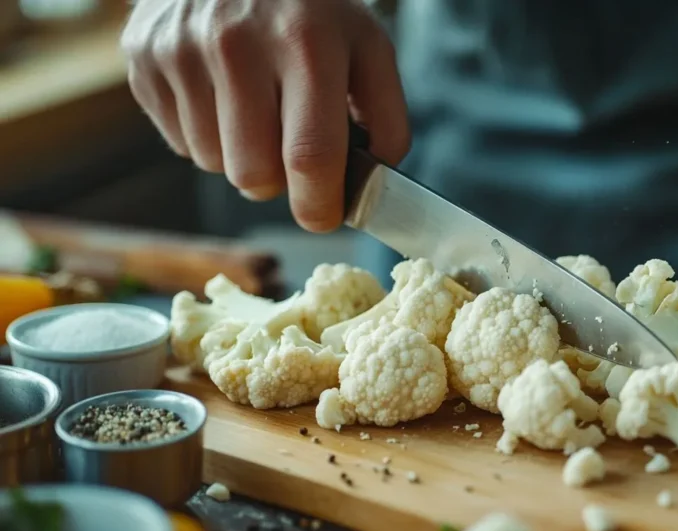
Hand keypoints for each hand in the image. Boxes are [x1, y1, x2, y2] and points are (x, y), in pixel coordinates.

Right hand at [121, 0, 410, 231]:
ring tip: (256, 110)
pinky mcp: (143, 55)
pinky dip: (206, 134)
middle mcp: (235, 43)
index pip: (309, 155)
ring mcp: (180, 48)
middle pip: (252, 174)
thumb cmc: (312, 10)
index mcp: (305, 42)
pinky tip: (222, 93)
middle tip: (291, 151)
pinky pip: (179, 141)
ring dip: (240, 156)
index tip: (322, 215)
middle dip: (279, 182)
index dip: (318, 205)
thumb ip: (386, 118)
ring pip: (212, 163)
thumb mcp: (367, 46)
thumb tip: (371, 183)